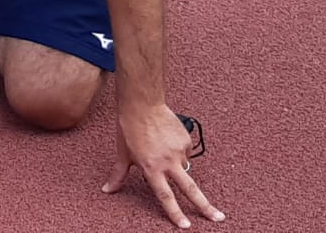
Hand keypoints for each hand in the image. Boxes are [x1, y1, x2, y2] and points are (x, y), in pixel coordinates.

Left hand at [101, 106, 224, 227]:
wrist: (142, 103)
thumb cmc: (128, 128)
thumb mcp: (122, 154)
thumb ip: (118, 175)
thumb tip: (107, 190)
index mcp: (151, 168)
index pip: (165, 196)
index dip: (175, 213)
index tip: (186, 226)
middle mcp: (167, 162)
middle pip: (190, 189)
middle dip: (205, 206)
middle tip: (218, 218)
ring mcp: (179, 151)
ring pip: (184, 167)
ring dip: (177, 165)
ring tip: (161, 148)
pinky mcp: (186, 140)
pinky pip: (185, 152)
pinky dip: (178, 151)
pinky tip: (167, 140)